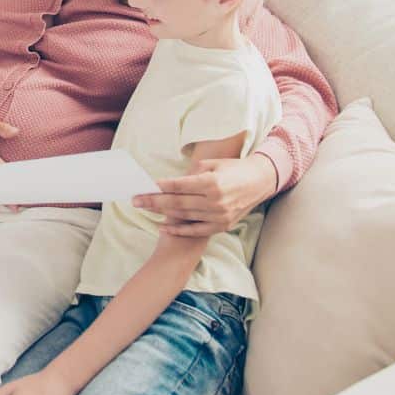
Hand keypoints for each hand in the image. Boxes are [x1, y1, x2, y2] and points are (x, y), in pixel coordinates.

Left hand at [133, 154, 277, 236]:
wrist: (260, 182)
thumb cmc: (232, 169)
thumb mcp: (212, 164)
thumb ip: (190, 174)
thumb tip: (168, 182)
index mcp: (212, 182)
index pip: (179, 186)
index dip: (160, 187)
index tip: (143, 187)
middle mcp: (216, 201)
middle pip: (177, 203)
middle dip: (153, 202)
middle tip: (135, 200)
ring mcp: (220, 216)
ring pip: (184, 216)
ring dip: (162, 214)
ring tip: (145, 208)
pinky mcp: (223, 226)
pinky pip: (196, 230)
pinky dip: (178, 230)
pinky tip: (162, 226)